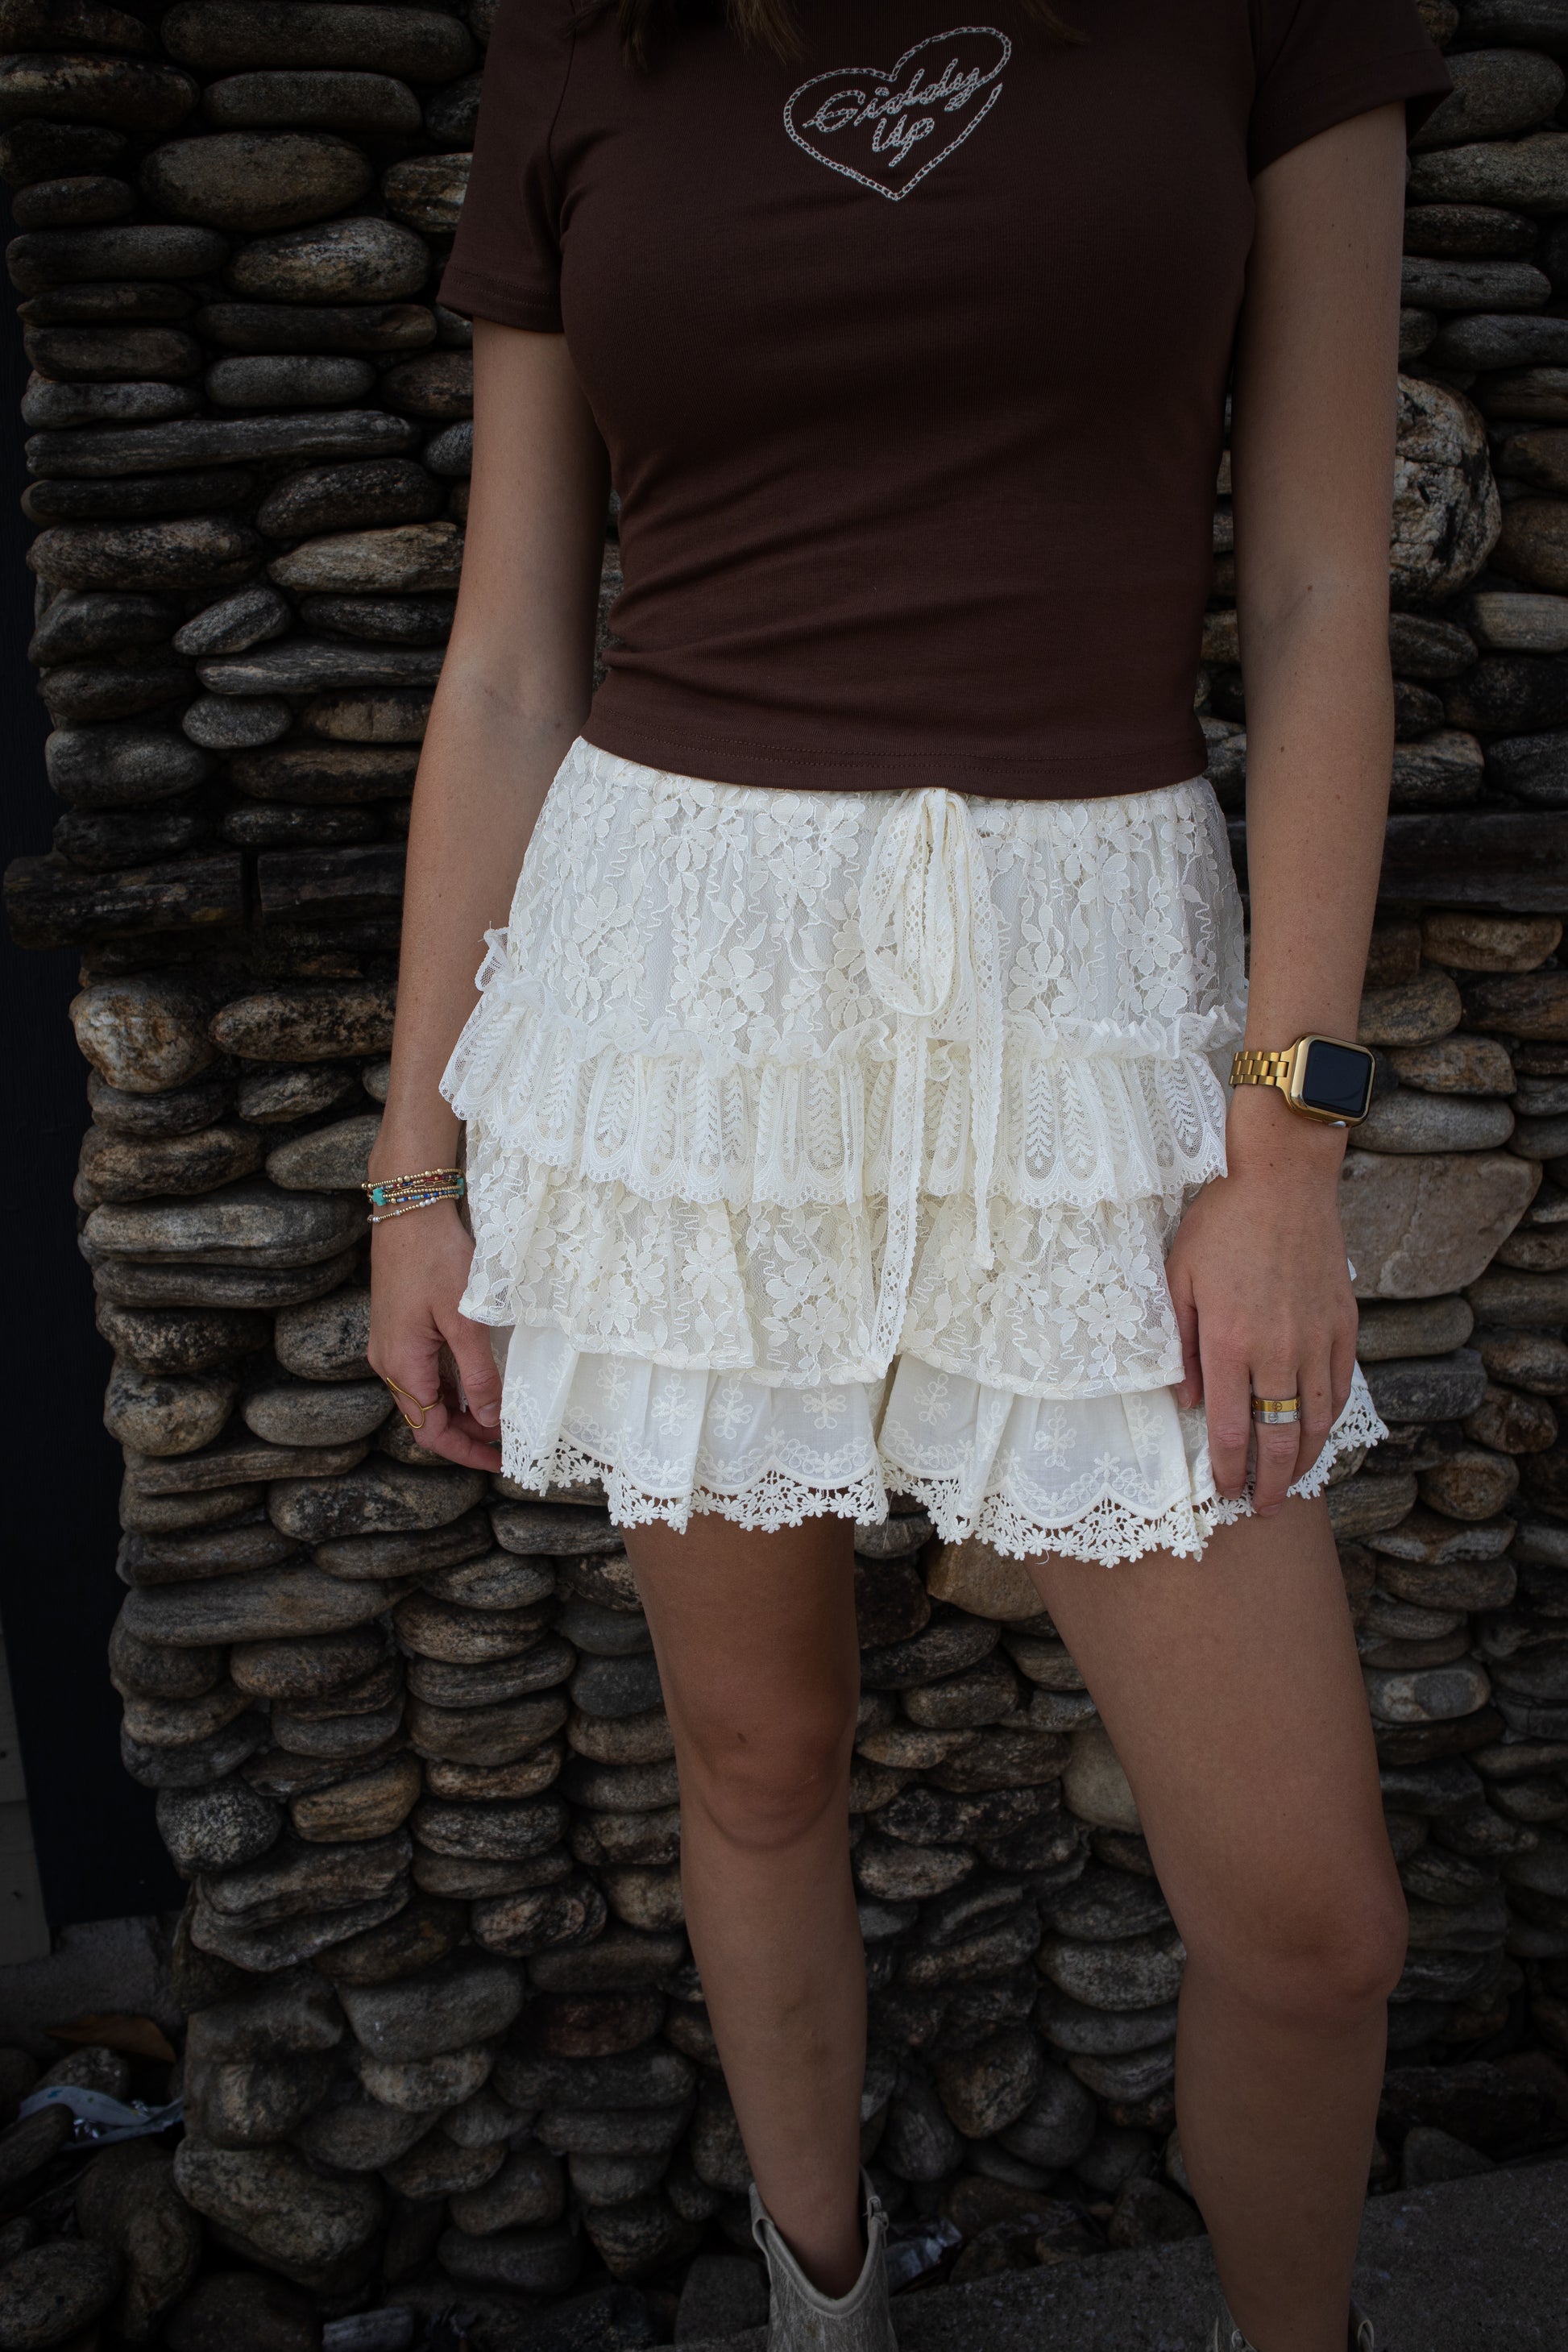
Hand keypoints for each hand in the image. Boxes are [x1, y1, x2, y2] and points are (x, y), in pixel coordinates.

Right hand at [367, 1201, 504, 1470]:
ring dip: (459, 1411)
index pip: (430, 1432)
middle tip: (507, 1440)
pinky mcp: (397, 1329)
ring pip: (424, 1397)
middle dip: (466, 1434)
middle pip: (425, 1418)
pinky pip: (422, 1373)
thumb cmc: (436, 1258)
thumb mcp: (465, 1320)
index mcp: (402, 1365)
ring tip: (498, 1415)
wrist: (409, 1210)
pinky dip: (450, 1387)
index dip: (466, 1451)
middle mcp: (388, 1362)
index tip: (499, 1461)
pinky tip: (477, 1382)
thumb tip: (490, 1419)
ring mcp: (389, 1345)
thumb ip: (478, 1374)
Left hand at [1165, 1089, 1358, 1514]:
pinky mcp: (1344, 1324)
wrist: (1283, 1179)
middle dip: (1269, 1483)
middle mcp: (1277, 1351)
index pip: (1230, 1429)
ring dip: (1304, 1460)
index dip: (1228, 1471)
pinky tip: (1316, 1432)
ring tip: (1291, 1484)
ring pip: (1315, 1421)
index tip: (1224, 1494)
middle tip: (1262, 1510)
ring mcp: (1316, 1339)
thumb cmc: (1221, 1223)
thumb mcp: (1178, 1279)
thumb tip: (1183, 1400)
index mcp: (1229, 1343)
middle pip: (1278, 1439)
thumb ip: (1179, 1344)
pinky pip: (1339, 1386)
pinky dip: (1328, 1418)